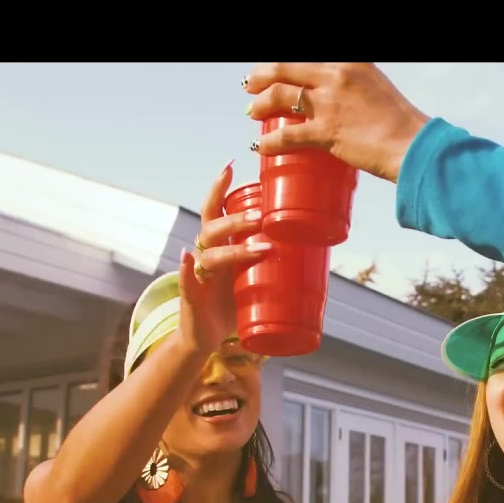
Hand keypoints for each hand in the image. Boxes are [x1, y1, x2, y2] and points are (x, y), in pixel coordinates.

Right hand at [177, 161, 271, 354]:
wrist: (206, 337)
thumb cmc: (234, 302)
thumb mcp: (255, 277)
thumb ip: (277, 261)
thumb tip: (317, 249)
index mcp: (219, 244)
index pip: (216, 209)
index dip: (221, 188)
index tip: (232, 165)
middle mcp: (205, 253)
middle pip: (215, 226)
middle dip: (238, 219)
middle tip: (263, 216)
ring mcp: (198, 274)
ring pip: (210, 253)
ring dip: (233, 250)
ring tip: (260, 249)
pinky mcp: (192, 296)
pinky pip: (187, 280)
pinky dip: (186, 270)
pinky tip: (187, 260)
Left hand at [243, 62, 429, 182]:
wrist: (412, 144)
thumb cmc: (399, 123)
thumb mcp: (374, 86)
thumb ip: (352, 83)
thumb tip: (336, 95)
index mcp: (348, 61)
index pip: (305, 56)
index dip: (284, 63)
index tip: (275, 67)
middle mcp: (336, 74)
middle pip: (284, 67)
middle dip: (262, 75)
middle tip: (252, 84)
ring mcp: (329, 102)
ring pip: (279, 95)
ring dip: (260, 103)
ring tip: (253, 111)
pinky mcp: (326, 130)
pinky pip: (286, 136)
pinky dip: (269, 142)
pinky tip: (261, 146)